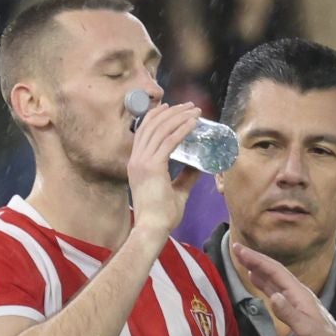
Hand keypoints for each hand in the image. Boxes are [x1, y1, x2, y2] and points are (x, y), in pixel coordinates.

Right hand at [127, 101, 202, 236]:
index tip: (172, 108)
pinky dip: (182, 129)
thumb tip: (199, 165)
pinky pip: (169, 141)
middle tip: (189, 106)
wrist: (153, 229)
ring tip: (195, 111)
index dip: (157, 116)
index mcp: (137, 163)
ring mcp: (142, 162)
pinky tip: (193, 123)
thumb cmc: (161, 216)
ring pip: (161, 129)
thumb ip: (186, 177)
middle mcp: (136, 159)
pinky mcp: (152, 167)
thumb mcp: (176, 191)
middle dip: (172, 112)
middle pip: (152, 125)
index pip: (144, 131)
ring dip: (179, 117)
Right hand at [233, 242, 335, 335]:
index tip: (240, 249)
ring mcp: (296, 300)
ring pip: (274, 279)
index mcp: (299, 294)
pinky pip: (276, 290)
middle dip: (255, 259)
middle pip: (274, 271)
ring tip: (243, 260)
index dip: (257, 259)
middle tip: (236, 248)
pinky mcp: (295, 309)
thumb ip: (289, 314)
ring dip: (259, 268)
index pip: (275, 271)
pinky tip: (257, 280)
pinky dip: (264, 282)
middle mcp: (297, 293)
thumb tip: (273, 297)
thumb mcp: (305, 330)